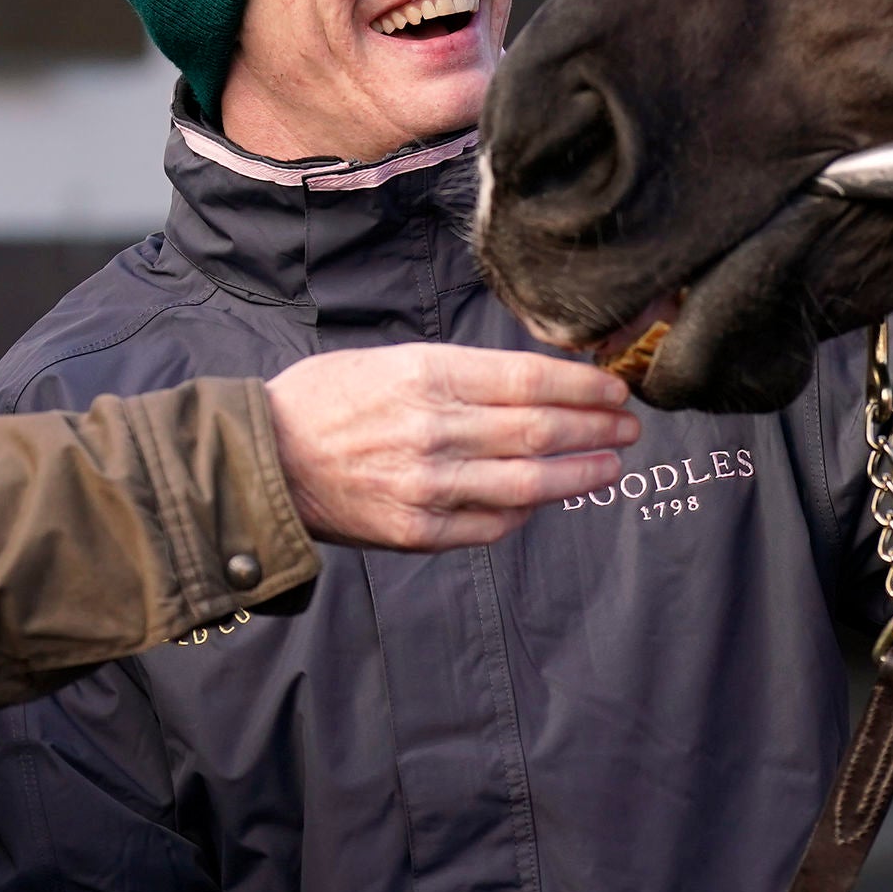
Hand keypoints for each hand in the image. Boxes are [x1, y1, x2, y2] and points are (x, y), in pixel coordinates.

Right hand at [266, 346, 636, 550]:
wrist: (263, 462)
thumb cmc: (326, 401)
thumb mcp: (391, 360)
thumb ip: (459, 375)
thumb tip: (531, 386)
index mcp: (428, 375)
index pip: (529, 380)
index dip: (583, 388)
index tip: (614, 390)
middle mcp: (434, 429)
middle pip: (540, 430)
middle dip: (596, 429)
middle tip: (629, 426)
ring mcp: (428, 485)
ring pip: (528, 481)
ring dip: (580, 473)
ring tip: (611, 464)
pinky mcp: (417, 531)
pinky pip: (492, 525)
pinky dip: (527, 511)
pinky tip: (547, 499)